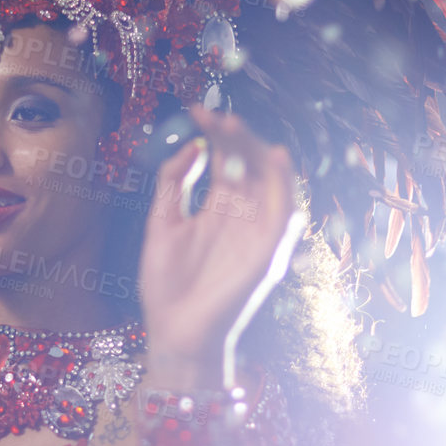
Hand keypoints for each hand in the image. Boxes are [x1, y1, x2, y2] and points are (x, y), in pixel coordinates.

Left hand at [139, 106, 297, 387]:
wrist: (174, 334)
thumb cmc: (167, 286)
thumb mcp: (162, 224)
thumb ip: (173, 184)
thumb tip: (191, 144)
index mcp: (217, 208)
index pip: (224, 161)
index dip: (214, 135)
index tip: (196, 110)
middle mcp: (241, 215)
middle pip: (247, 164)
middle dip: (234, 137)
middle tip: (214, 116)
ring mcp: (256, 232)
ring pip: (268, 181)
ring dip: (256, 151)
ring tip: (234, 128)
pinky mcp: (268, 252)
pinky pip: (284, 213)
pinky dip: (283, 184)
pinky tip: (272, 157)